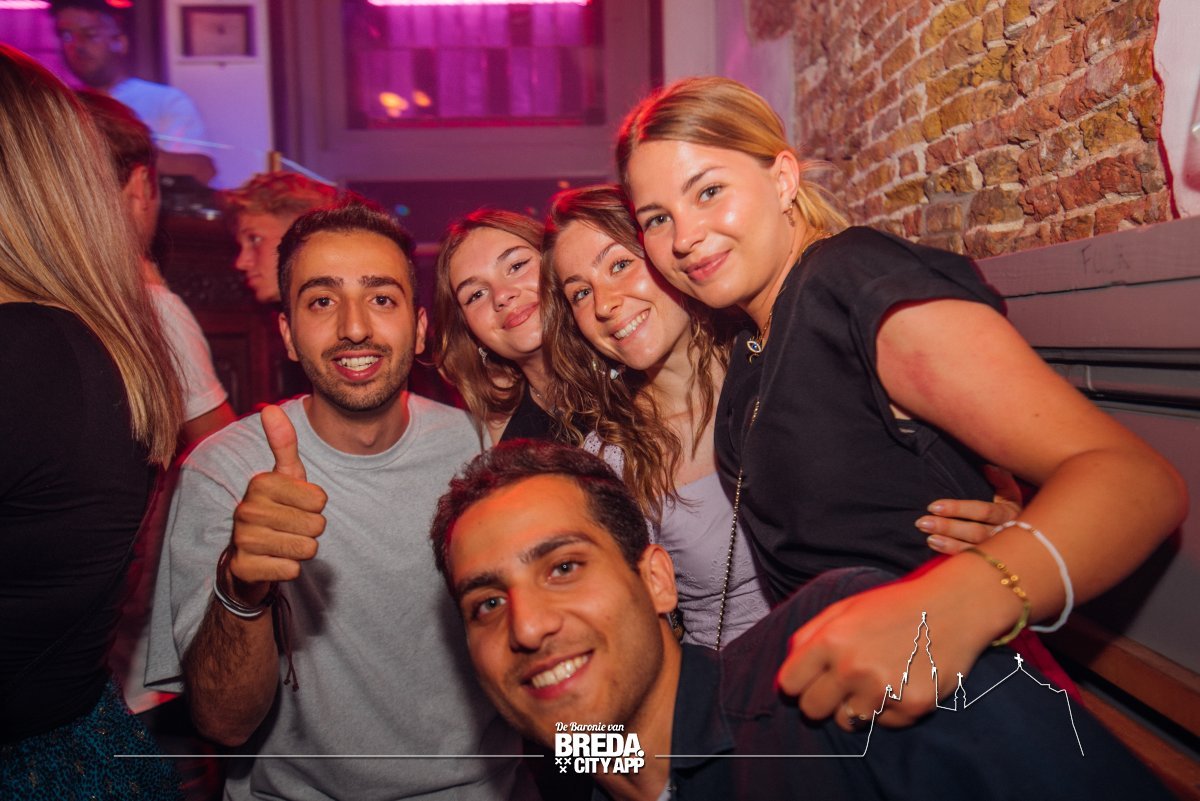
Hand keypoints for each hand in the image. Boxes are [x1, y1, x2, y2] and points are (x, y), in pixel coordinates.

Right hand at [226, 405, 327, 602]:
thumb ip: (283, 444)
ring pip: (306, 548)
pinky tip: (274, 560)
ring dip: (302, 549)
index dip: (316, 507)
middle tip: (291, 528)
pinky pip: (291, 570)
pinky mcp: (245, 568)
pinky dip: (289, 568)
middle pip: (316, 525)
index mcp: (261, 483)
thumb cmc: (275, 510)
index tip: (298, 507)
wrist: (247, 557)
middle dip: (312, 530)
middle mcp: (247, 509)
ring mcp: (243, 539)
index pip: (320, 500)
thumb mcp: (284, 477)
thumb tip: (270, 408)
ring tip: (283, 543)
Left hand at [776, 573, 993, 731]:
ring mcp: (884, 690)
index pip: (789, 684)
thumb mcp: (845, 608)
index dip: (796, 685)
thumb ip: (809, 636)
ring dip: (855, 707)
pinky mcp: (912, 707)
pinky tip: (902, 682)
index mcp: (831, 640)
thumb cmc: (893, 606)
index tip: (807, 683)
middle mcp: (853, 667)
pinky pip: (883, 724)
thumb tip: (786, 669)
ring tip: (874, 680)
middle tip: (839, 688)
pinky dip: (889, 709)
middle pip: (812, 710)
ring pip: (847, 721)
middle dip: (820, 702)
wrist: (953, 607)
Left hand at [918, 464, 1022, 553]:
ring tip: (928, 537)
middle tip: (922, 522)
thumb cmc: (1010, 511)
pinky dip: (952, 553)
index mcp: (1008, 514)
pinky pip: (970, 559)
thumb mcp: (1010, 494)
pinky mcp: (989, 561)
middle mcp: (1004, 534)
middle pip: (975, 532)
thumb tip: (987, 467)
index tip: (933, 506)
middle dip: (948, 527)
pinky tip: (936, 546)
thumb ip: (1001, 479)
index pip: (982, 511)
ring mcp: (997, 551)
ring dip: (947, 543)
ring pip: (972, 549)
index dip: (958, 509)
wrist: (1027, 539)